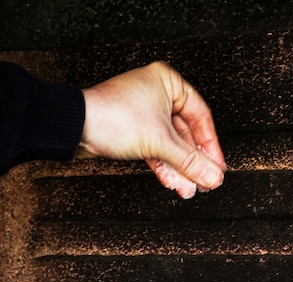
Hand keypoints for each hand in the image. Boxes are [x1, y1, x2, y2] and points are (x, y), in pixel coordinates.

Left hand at [77, 61, 225, 198]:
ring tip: (189, 187)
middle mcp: (157, 94)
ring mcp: (144, 113)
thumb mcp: (159, 142)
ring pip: (170, 145)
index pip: (201, 116)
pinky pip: (155, 150)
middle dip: (193, 162)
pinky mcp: (132, 131)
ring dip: (180, 168)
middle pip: (185, 134)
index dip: (210, 145)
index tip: (217, 166)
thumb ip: (189, 161)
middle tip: (204, 180)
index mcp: (168, 82)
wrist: (76, 128)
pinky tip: (173, 182)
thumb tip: (212, 174)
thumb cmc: (110, 117)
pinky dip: (164, 166)